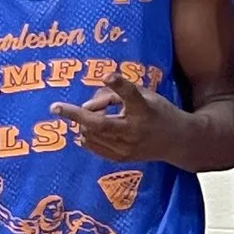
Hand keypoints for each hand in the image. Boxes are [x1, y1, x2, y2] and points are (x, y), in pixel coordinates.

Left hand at [50, 73, 179, 162]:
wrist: (177, 142)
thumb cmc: (158, 112)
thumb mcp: (145, 95)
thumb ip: (117, 93)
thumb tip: (87, 105)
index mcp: (144, 109)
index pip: (131, 96)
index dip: (119, 85)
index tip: (108, 75)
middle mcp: (135, 130)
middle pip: (99, 124)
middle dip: (74, 115)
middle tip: (56, 107)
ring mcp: (128, 148)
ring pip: (91, 134)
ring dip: (84, 122)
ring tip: (93, 114)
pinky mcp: (122, 158)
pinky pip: (94, 147)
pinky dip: (86, 136)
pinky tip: (88, 130)